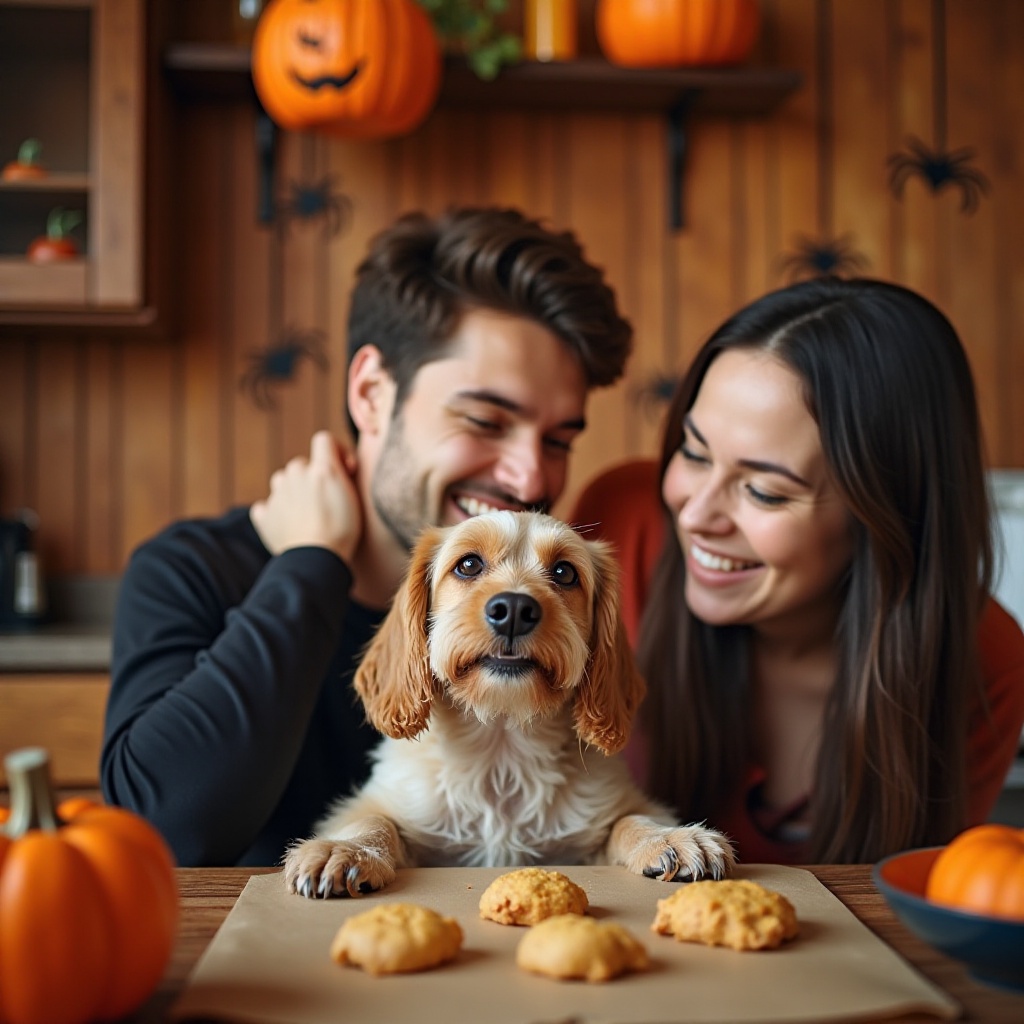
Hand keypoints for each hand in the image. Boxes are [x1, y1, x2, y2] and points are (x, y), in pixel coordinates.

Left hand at [250, 431, 361, 563]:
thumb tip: (335, 466)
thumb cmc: (342, 531)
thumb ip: (343, 474)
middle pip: (302, 465)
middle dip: (312, 478)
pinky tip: (290, 526)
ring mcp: (276, 494)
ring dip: (294, 493)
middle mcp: (295, 474)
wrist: (316, 560)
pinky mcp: (264, 514)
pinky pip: (268, 506)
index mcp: (320, 468)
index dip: (335, 451)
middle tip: (326, 501)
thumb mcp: (354, 496)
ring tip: (308, 516)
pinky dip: (276, 513)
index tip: (345, 470)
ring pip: (284, 483)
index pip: (324, 440)